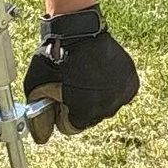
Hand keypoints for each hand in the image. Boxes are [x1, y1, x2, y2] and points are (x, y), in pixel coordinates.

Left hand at [25, 5, 139, 140]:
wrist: (79, 29)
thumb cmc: (55, 56)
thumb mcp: (36, 86)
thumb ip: (39, 115)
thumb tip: (42, 138)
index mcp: (84, 113)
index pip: (71, 127)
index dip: (62, 112)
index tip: (60, 96)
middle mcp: (107, 108)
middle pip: (90, 117)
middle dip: (80, 105)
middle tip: (72, 83)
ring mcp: (122, 95)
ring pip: (106, 105)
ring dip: (97, 95)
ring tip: (87, 75)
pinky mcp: (131, 82)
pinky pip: (120, 93)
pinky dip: (112, 86)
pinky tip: (101, 73)